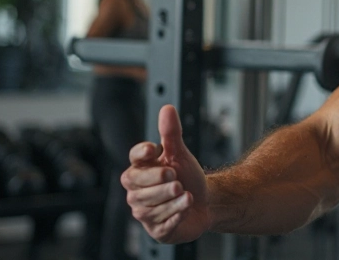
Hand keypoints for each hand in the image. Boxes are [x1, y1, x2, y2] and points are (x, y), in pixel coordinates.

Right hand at [122, 105, 210, 242]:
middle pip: (139, 187)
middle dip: (159, 182)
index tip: (155, 149)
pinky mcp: (157, 230)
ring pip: (151, 207)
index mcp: (140, 170)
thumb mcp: (180, 153)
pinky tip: (187, 206)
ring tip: (186, 193)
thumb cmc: (188, 176)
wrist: (205, 202)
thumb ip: (171, 133)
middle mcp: (137, 192)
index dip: (141, 155)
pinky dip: (177, 214)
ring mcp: (145, 213)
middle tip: (175, 177)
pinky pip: (163, 224)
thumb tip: (167, 108)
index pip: (133, 160)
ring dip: (172, 199)